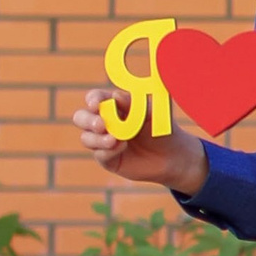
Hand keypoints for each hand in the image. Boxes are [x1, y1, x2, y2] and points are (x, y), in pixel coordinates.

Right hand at [72, 87, 205, 192]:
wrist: (173, 156)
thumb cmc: (162, 129)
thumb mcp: (152, 114)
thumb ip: (134, 104)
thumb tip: (115, 95)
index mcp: (113, 106)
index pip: (94, 98)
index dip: (92, 100)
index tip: (96, 104)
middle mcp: (104, 122)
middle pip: (81, 118)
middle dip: (88, 120)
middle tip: (101, 125)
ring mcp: (104, 141)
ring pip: (86, 138)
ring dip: (98, 138)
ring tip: (115, 139)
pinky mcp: (108, 159)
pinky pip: (99, 154)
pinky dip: (108, 151)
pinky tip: (121, 147)